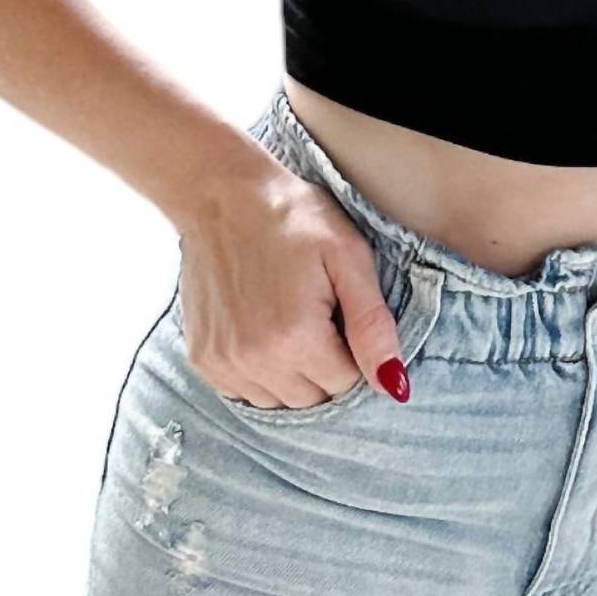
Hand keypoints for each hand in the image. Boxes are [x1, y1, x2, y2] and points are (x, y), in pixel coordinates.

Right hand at [173, 167, 409, 409]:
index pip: (347, 383)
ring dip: (291, 372)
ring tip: (287, 318)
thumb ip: (373, 326)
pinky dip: (259, 371)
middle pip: (313, 397)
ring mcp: (223, 363)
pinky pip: (244, 391)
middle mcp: (256, 361)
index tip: (339, 310)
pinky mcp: (202, 357)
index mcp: (298, 339)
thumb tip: (394, 387)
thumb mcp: (348, 258)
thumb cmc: (292, 218)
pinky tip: (261, 328)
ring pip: (278, 399)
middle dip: (324, 363)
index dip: (353, 349)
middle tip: (316, 311)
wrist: (222, 195)